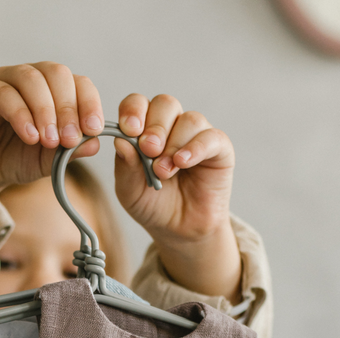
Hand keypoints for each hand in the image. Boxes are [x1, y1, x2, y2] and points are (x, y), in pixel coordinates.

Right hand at [0, 63, 103, 242]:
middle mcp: (30, 79)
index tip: (93, 129)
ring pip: (31, 79)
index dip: (88, 102)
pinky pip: (3, 93)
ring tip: (49, 140)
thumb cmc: (15, 160)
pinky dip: (21, 115)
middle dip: (67, 107)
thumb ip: (70, 152)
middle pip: (56, 74)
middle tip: (70, 138)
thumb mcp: (48, 160)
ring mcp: (4, 81)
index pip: (78, 83)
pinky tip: (29, 137)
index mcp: (52, 90)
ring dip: (45, 110)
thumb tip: (96, 143)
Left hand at [113, 95, 241, 301]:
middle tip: (148, 150)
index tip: (129, 130)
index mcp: (145, 129)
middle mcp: (172, 126)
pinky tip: (182, 162)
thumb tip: (120, 140)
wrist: (179, 231)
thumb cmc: (152, 206)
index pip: (138, 105)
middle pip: (165, 104)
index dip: (133, 111)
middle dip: (154, 126)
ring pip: (189, 119)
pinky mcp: (219, 149)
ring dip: (173, 143)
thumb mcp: (130, 190)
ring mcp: (196, 135)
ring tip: (163, 172)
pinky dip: (195, 148)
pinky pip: (211, 137)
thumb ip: (125, 166)